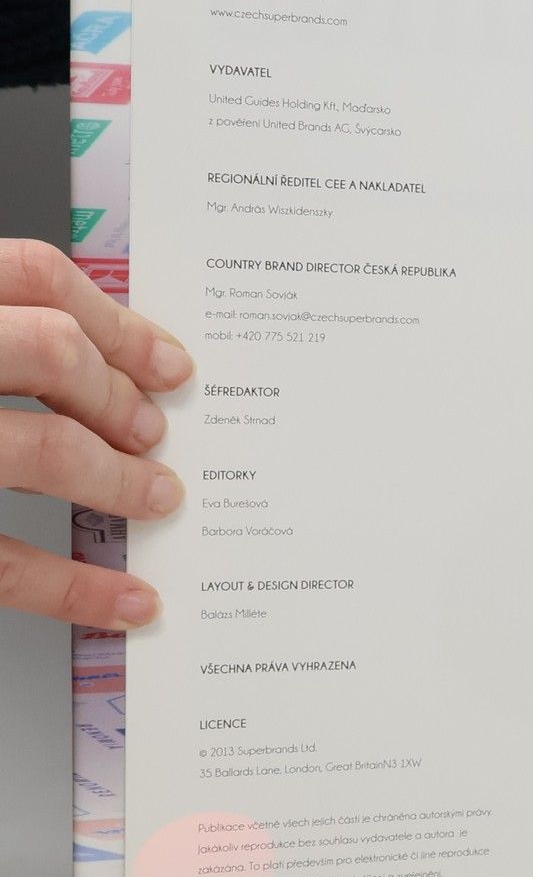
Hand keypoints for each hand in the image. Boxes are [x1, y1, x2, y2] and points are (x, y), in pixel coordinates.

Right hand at [0, 238, 189, 628]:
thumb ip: (1, 344)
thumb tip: (116, 373)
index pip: (27, 275)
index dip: (112, 321)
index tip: (170, 364)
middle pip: (46, 350)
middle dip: (119, 394)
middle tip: (158, 434)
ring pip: (36, 448)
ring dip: (114, 479)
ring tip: (157, 499)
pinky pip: (0, 562)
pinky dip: (75, 588)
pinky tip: (128, 600)